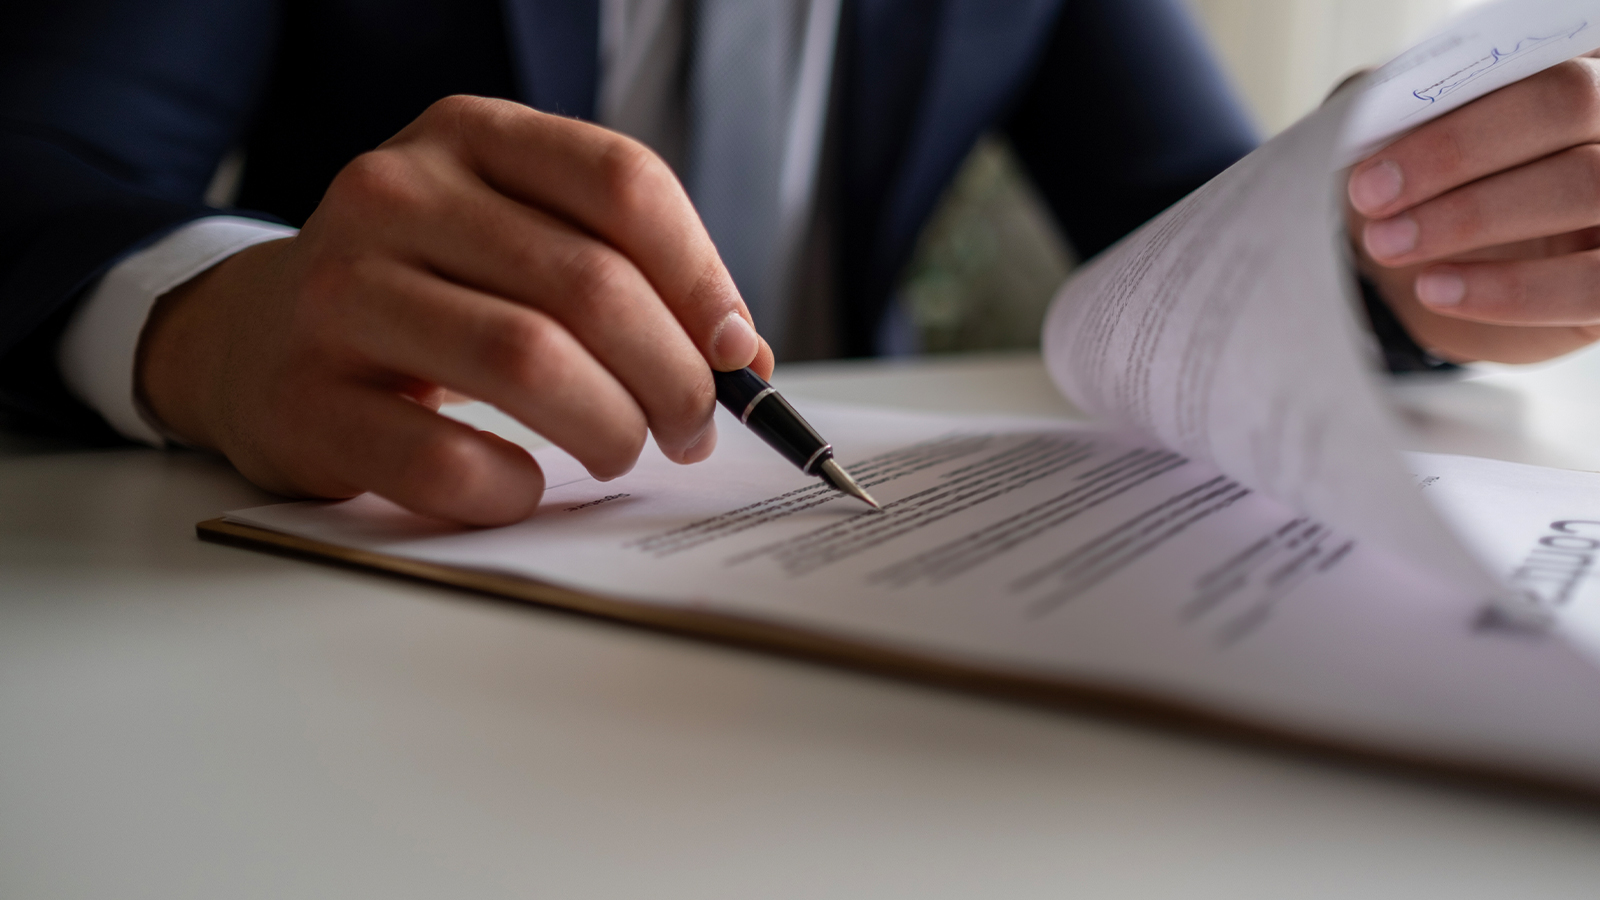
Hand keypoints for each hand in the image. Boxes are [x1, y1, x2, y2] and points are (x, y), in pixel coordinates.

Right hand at [138, 95, 772, 525]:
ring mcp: (339, 292)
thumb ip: (624, 274)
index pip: (622, 182)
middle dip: (672, 376)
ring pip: (527, 361)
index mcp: (468, 137)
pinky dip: (513, 487)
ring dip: (609, 428)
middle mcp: (395, 195)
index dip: (702, 275)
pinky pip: (446, 459)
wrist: (252, 337)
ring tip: (622, 450)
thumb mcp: (512, 239)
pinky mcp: (304, 398)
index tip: (733, 349)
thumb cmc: (421, 292)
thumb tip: (741, 354)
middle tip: (689, 427)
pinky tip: (522, 484)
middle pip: (589, 284)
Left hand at [1347, 55, 1599, 362]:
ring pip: (1585, 186)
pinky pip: (1590, 282)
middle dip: (1456, 155)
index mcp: (1574, 64)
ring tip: (1388, 244)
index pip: (1538, 63)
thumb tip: (1381, 113)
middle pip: (1571, 105)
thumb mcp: (1413, 131)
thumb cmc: (1431, 179)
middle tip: (1370, 200)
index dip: (1459, 111)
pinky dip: (1509, 290)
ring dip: (1472, 217)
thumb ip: (1410, 105)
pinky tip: (1435, 289)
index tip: (1372, 169)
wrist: (1441, 262)